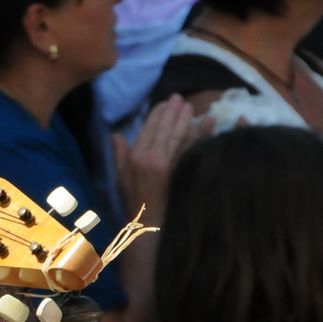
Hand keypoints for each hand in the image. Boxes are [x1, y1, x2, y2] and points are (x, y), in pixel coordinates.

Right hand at [113, 95, 207, 220]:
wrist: (151, 223)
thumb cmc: (134, 200)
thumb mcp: (120, 177)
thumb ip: (119, 154)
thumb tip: (116, 134)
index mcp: (137, 156)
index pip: (148, 129)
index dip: (157, 114)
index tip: (164, 103)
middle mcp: (154, 157)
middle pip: (166, 129)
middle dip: (173, 111)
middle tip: (180, 98)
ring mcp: (171, 164)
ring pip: (181, 136)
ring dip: (187, 119)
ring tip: (192, 107)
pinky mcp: (184, 171)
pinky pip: (192, 148)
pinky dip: (199, 135)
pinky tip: (206, 125)